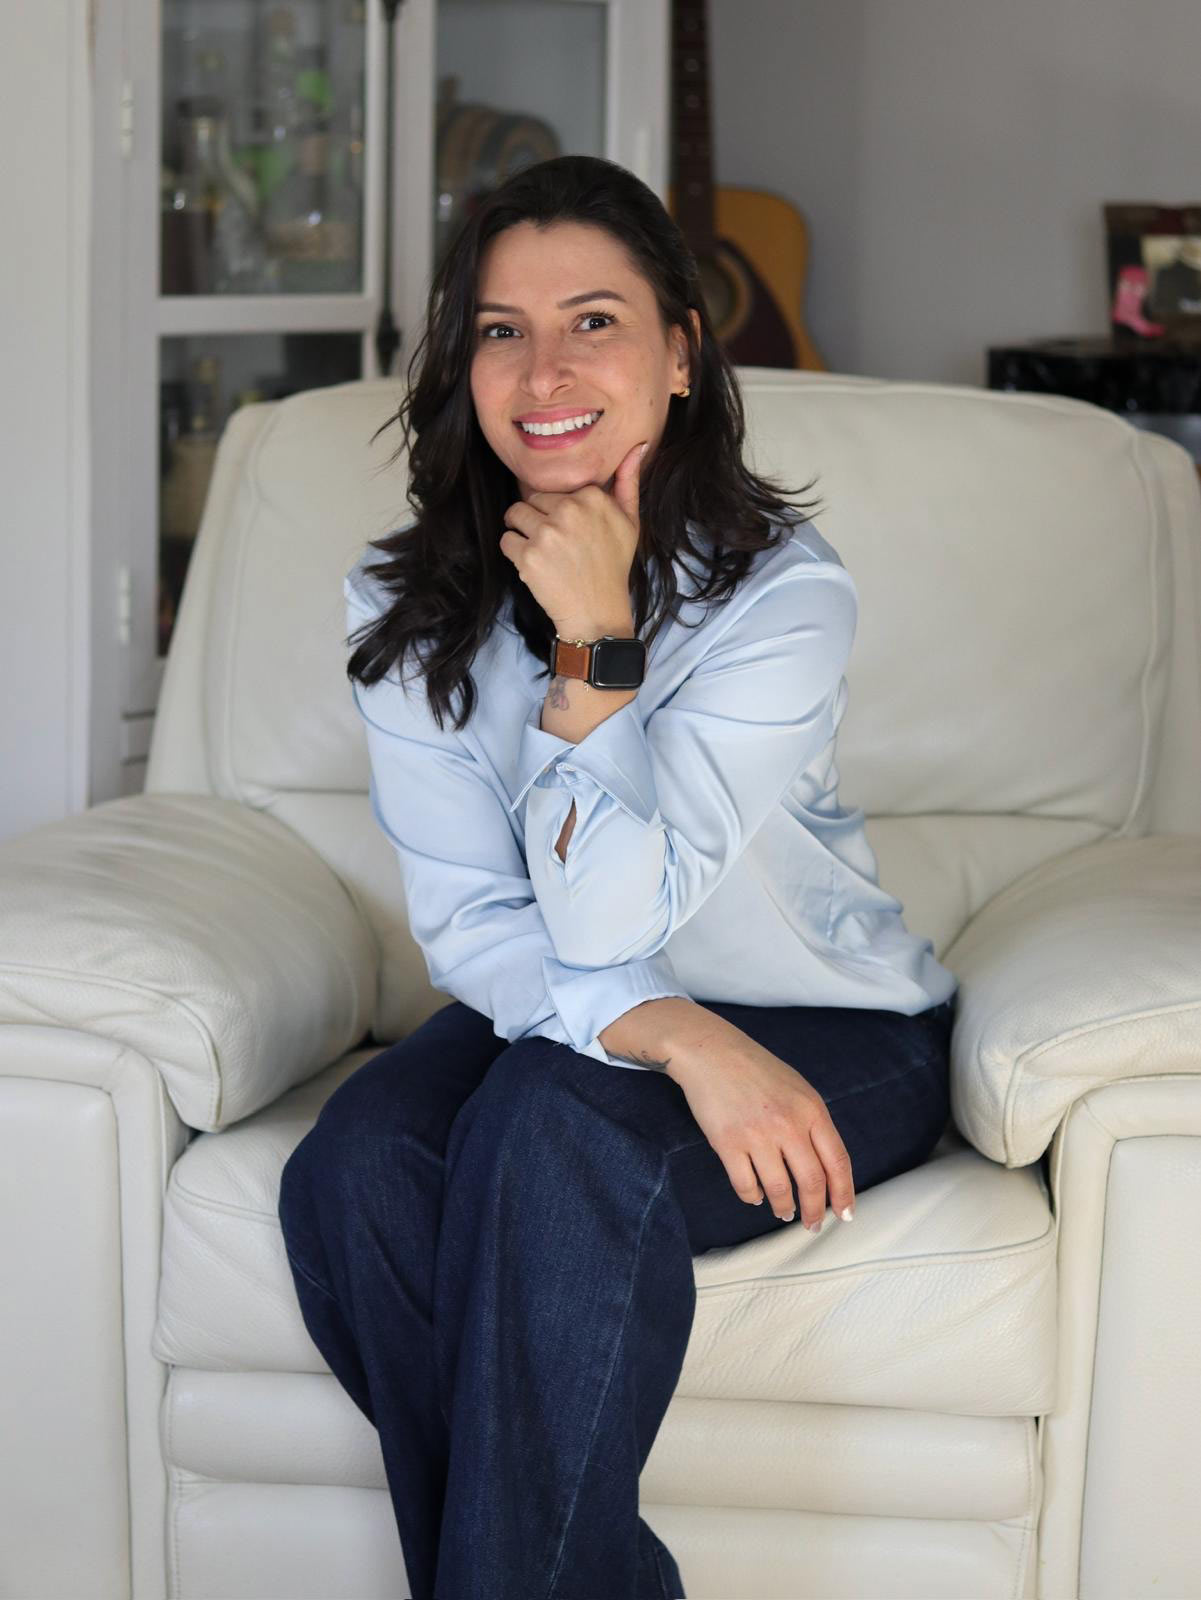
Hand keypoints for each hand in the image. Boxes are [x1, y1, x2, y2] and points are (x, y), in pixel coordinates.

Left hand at [498, 439, 647, 632]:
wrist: (597, 612)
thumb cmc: (613, 565)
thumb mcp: (630, 522)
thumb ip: (628, 482)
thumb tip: (637, 447)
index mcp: (591, 497)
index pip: (556, 489)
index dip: (558, 510)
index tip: (570, 531)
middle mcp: (568, 510)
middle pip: (532, 499)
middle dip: (538, 519)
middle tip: (556, 545)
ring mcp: (547, 534)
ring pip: (514, 515)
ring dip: (522, 532)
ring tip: (541, 552)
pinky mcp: (528, 557)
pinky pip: (506, 540)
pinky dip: (514, 552)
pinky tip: (534, 565)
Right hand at [667, 1011, 856, 1227]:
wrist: (711, 1051)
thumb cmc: (755, 1069)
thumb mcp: (797, 1088)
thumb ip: (812, 1122)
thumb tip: (824, 1167)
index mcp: (811, 1109)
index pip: (838, 1161)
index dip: (844, 1193)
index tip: (845, 1213)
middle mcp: (788, 1124)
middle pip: (812, 1182)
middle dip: (815, 1211)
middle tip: (813, 1224)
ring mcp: (757, 1135)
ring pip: (779, 1189)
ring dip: (784, 1208)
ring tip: (784, 1212)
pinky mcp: (727, 1143)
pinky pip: (745, 1185)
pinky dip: (753, 1197)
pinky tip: (755, 1196)